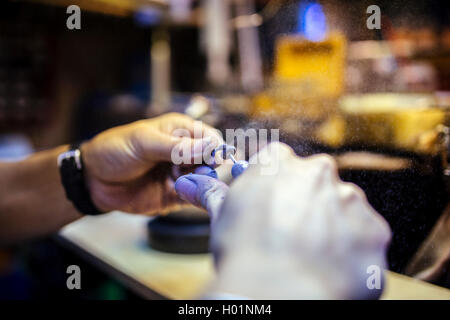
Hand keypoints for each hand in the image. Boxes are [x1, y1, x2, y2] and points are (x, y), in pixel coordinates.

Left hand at [81, 113, 221, 213]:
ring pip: (206, 181)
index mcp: (181, 131)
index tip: (214, 159)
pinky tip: (182, 194)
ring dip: (200, 184)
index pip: (211, 138)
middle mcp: (186, 153)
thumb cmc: (115, 150)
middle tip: (196, 173)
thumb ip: (177, 148)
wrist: (93, 180)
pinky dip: (194, 198)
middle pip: (213, 161)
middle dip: (209, 168)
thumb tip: (211, 147)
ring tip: (181, 183)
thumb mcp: (144, 143)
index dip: (216, 148)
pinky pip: (194, 198)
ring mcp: (182, 175)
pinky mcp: (176, 196)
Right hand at [175, 143, 390, 298]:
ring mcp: (352, 201)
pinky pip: (364, 239)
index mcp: (280, 163)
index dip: (274, 188)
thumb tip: (187, 183)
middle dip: (306, 206)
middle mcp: (320, 173)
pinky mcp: (374, 232)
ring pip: (342, 212)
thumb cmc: (244, 253)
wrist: (278, 292)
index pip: (280, 164)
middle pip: (315, 185)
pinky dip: (351, 253)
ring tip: (310, 258)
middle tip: (290, 236)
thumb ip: (211, 194)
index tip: (270, 208)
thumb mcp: (223, 217)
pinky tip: (329, 269)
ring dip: (332, 229)